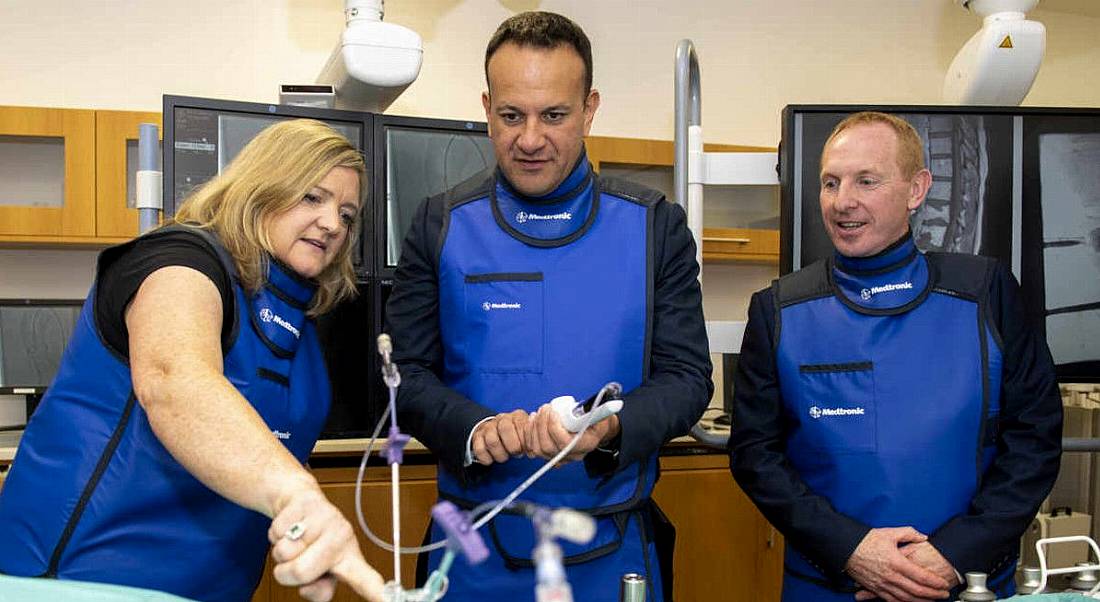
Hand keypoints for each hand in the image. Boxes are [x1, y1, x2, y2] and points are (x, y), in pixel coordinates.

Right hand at [268, 488, 383, 601]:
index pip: (365, 580)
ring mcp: (327, 518)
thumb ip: (319, 589)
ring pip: (283, 552)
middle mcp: (342, 536)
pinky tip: (289, 526)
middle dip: (287, 572)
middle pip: (301, 572)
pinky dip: (275, 533)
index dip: (376, 594)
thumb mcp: (320, 571)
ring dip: (280, 551)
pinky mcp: (308, 503)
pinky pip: (276, 531)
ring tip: (295, 540)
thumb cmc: (313, 541)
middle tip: (296, 560)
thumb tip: (311, 589)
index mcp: (349, 559)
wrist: (299, 502)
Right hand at [471, 410, 529, 464]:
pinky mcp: (477, 436)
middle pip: (504, 428)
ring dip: (500, 454)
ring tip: (505, 456)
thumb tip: (534, 452)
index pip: (521, 425)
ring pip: (491, 440)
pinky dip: (486, 458)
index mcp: (518, 416)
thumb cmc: (516, 437)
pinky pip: (479, 449)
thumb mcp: (527, 437)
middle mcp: (502, 419)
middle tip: (516, 453)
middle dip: (512, 446)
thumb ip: (532, 441)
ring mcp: (488, 427)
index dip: (525, 442)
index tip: (527, 450)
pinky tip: (492, 459)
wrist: (496, 432)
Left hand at [523, 401, 619, 462]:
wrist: (593, 431)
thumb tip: (601, 403)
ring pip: (538, 449)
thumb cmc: (596, 420)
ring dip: (534, 429)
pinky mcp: (549, 456)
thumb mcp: (601, 413)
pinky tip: (532, 421)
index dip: (554, 427)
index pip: (564, 443)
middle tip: (544, 408)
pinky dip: (529, 434)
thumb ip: (600, 409)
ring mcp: (560, 458)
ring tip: (538, 413)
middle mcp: (572, 455)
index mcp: (585, 445)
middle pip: (548, 447)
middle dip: (542, 425)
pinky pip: (533, 449)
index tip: (552, 411)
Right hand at [846, 527, 950, 601]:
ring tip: (932, 601)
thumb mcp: (889, 533)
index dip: (935, 582)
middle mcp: (890, 576)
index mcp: (896, 562)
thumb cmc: (865, 540)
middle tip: (944, 595)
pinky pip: (892, 600)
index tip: (944, 584)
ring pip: (906, 598)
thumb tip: (923, 537)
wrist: (844, 548)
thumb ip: (909, 533)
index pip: (921, 576)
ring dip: (921, 601)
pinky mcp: (875, 588)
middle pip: (917, 590)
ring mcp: (882, 584)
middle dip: (933, 594)